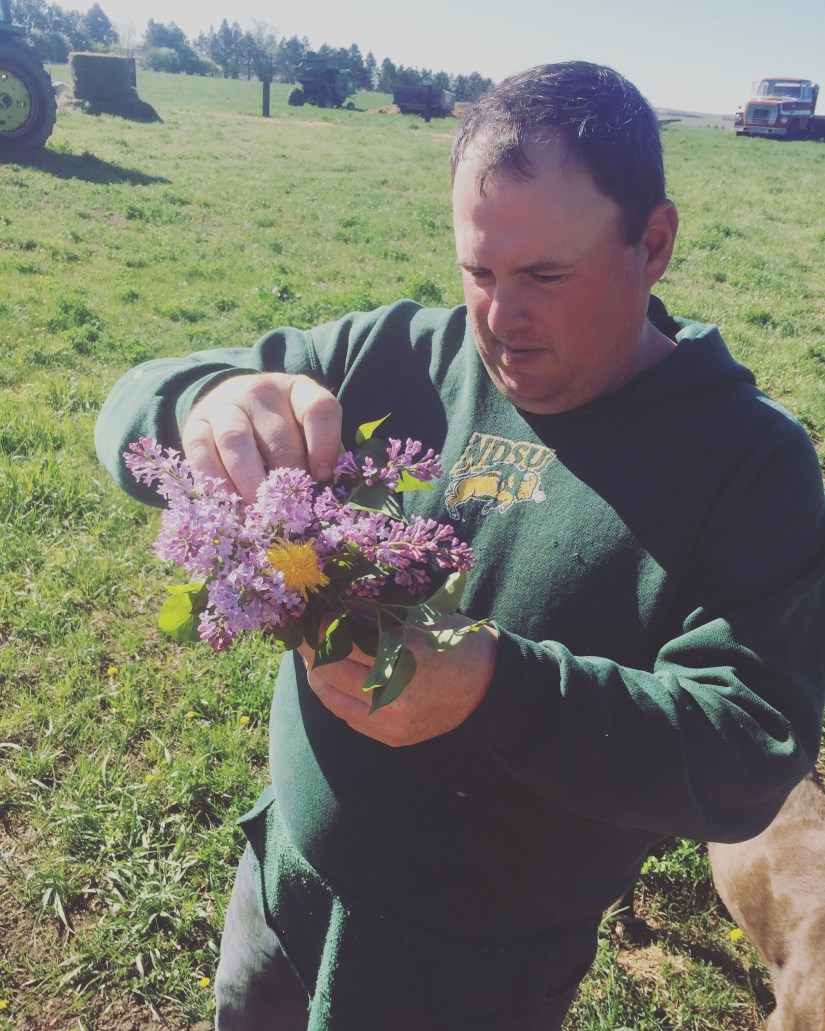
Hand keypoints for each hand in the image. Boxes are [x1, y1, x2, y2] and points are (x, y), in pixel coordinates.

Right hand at [182, 372, 341, 503]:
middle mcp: (260, 392)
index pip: (318, 409)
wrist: (232, 407)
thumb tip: (325, 497)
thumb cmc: (281, 430)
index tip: (323, 476)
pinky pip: (202, 454)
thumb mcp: (306, 432)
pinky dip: (217, 482)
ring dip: (250, 482)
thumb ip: (320, 456)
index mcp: (298, 390)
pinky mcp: (195, 425)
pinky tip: (231, 503)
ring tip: (261, 510)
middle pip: (278, 436)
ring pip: (236, 441)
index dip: (324, 445)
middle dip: (286, 479)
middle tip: (290, 509)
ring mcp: (224, 405)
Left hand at [298, 618, 498, 745]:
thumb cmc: (450, 642)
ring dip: (316, 671)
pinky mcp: (389, 736)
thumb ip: (372, 614)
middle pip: (327, 666)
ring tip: (313, 654)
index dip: (316, 624)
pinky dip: (333, 694)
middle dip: (310, 647)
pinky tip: (331, 678)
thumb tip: (328, 605)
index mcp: (402, 651)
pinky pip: (344, 714)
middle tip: (301, 631)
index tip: (306, 612)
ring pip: (328, 693)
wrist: (486, 687)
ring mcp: (389, 718)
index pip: (339, 636)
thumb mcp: (416, 618)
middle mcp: (392, 689)